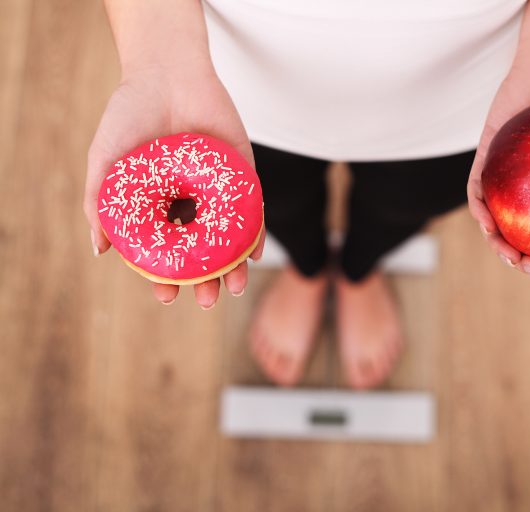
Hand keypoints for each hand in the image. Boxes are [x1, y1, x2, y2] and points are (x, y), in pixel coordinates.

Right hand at [83, 59, 264, 307]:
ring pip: (228, 239)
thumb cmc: (130, 115)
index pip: (165, 251)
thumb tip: (100, 250)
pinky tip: (252, 255)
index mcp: (158, 206)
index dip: (165, 276)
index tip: (166, 296)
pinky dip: (254, 234)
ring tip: (231, 288)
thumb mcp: (106, 161)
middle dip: (204, 281)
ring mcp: (217, 191)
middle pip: (201, 252)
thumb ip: (99, 203)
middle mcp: (189, 203)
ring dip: (232, 267)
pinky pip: (252, 210)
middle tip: (206, 300)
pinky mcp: (243, 175)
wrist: (166, 73)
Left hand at [467, 68, 529, 275]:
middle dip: (522, 261)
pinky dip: (480, 209)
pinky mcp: (483, 162)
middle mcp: (525, 194)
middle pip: (517, 238)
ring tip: (511, 256)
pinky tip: (488, 221)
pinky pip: (476, 190)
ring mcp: (502, 180)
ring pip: (493, 222)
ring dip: (497, 244)